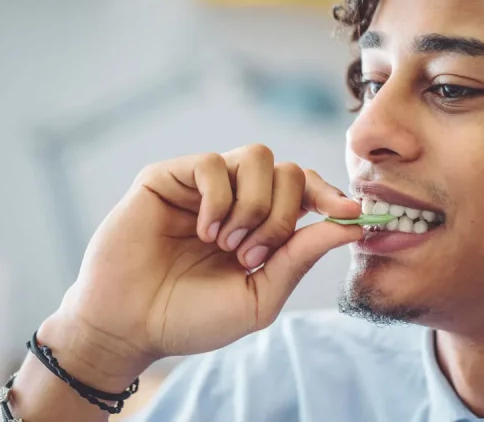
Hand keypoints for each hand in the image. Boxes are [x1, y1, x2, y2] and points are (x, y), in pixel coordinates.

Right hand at [40, 144, 361, 387]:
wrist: (131, 327)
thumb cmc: (193, 318)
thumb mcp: (260, 296)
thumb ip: (301, 257)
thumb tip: (352, 226)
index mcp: (261, 225)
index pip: (306, 190)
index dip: (331, 196)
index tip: (351, 213)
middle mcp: (236, 199)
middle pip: (288, 171)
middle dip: (281, 216)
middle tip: (250, 256)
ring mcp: (203, 186)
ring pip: (257, 157)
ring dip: (252, 205)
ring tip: (225, 244)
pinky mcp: (168, 177)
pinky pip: (212, 163)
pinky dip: (218, 199)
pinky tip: (203, 230)